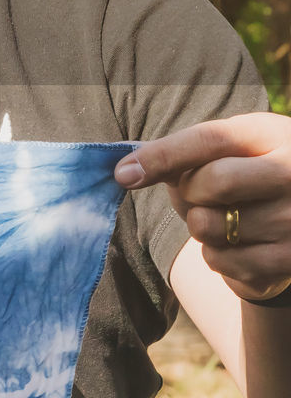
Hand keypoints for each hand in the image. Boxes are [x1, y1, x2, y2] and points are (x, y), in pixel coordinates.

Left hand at [114, 113, 290, 302]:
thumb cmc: (253, 170)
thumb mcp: (234, 146)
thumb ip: (190, 152)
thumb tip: (129, 172)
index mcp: (273, 134)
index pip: (210, 140)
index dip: (162, 155)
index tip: (123, 173)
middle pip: (211, 183)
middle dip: (188, 192)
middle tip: (199, 193)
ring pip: (208, 227)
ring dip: (199, 226)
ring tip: (225, 217)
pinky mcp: (289, 260)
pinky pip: (222, 262)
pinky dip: (215, 255)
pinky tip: (237, 243)